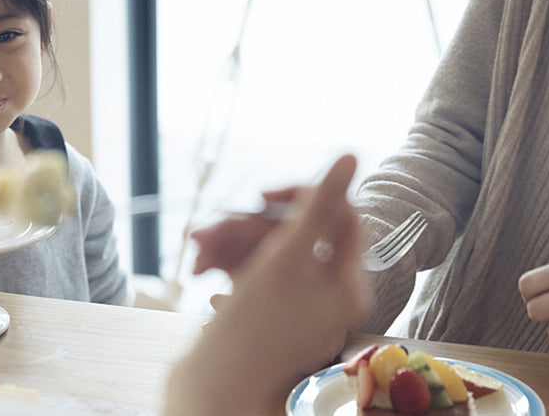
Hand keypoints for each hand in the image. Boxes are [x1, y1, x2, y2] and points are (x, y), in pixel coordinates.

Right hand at [166, 154, 370, 415]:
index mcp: (346, 284)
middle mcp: (326, 295)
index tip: (265, 195)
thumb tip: (352, 156)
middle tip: (210, 231)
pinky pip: (253, 276)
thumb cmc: (253, 330)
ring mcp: (296, 306)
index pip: (341, 217)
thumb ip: (319, 204)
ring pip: (267, 253)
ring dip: (229, 244)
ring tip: (197, 251)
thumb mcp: (287, 256)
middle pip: (295, 234)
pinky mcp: (268, 315)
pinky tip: (204, 272)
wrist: (212, 392)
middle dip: (248, 226)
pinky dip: (227, 267)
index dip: (305, 197)